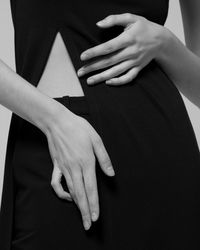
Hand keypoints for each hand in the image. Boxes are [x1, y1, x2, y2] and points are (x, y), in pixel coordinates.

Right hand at [45, 105, 114, 230]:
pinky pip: (56, 183)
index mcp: (87, 162)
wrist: (58, 122)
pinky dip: (61, 192)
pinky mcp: (56, 165)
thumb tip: (111, 174)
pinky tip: (68, 197)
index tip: (96, 217)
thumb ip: (104, 158)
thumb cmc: (78, 128)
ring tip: (82, 216)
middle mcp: (75, 168)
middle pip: (81, 194)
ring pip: (71, 191)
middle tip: (89, 225)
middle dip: (86, 211)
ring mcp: (64, 168)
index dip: (94, 204)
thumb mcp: (96, 139)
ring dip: (77, 205)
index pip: (91, 188)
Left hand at [77, 13, 165, 84]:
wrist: (162, 40)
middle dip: (93, 67)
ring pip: (116, 72)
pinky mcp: (138, 68)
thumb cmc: (145, 28)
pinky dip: (118, 82)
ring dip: (101, 77)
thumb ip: (114, 19)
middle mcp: (131, 52)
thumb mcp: (131, 18)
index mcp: (128, 39)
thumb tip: (98, 24)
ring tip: (89, 81)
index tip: (82, 57)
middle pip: (109, 61)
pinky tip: (108, 82)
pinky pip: (128, 78)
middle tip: (80, 72)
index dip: (94, 52)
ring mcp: (135, 62)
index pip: (108, 47)